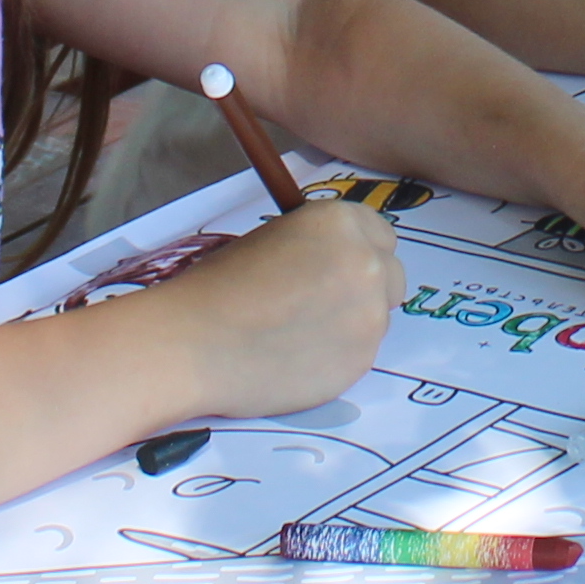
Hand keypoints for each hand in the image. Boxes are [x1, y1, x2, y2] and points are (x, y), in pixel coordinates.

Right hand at [165, 191, 407, 418]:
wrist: (192, 343)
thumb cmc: (216, 286)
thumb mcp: (270, 239)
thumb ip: (317, 246)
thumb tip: (335, 261)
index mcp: (340, 222)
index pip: (380, 233)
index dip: (357, 251)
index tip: (335, 268)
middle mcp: (367, 263)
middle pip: (391, 275)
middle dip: (365, 288)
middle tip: (321, 305)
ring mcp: (370, 315)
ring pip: (378, 318)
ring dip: (351, 324)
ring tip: (297, 335)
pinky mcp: (362, 361)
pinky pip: (361, 354)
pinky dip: (337, 357)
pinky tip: (295, 359)